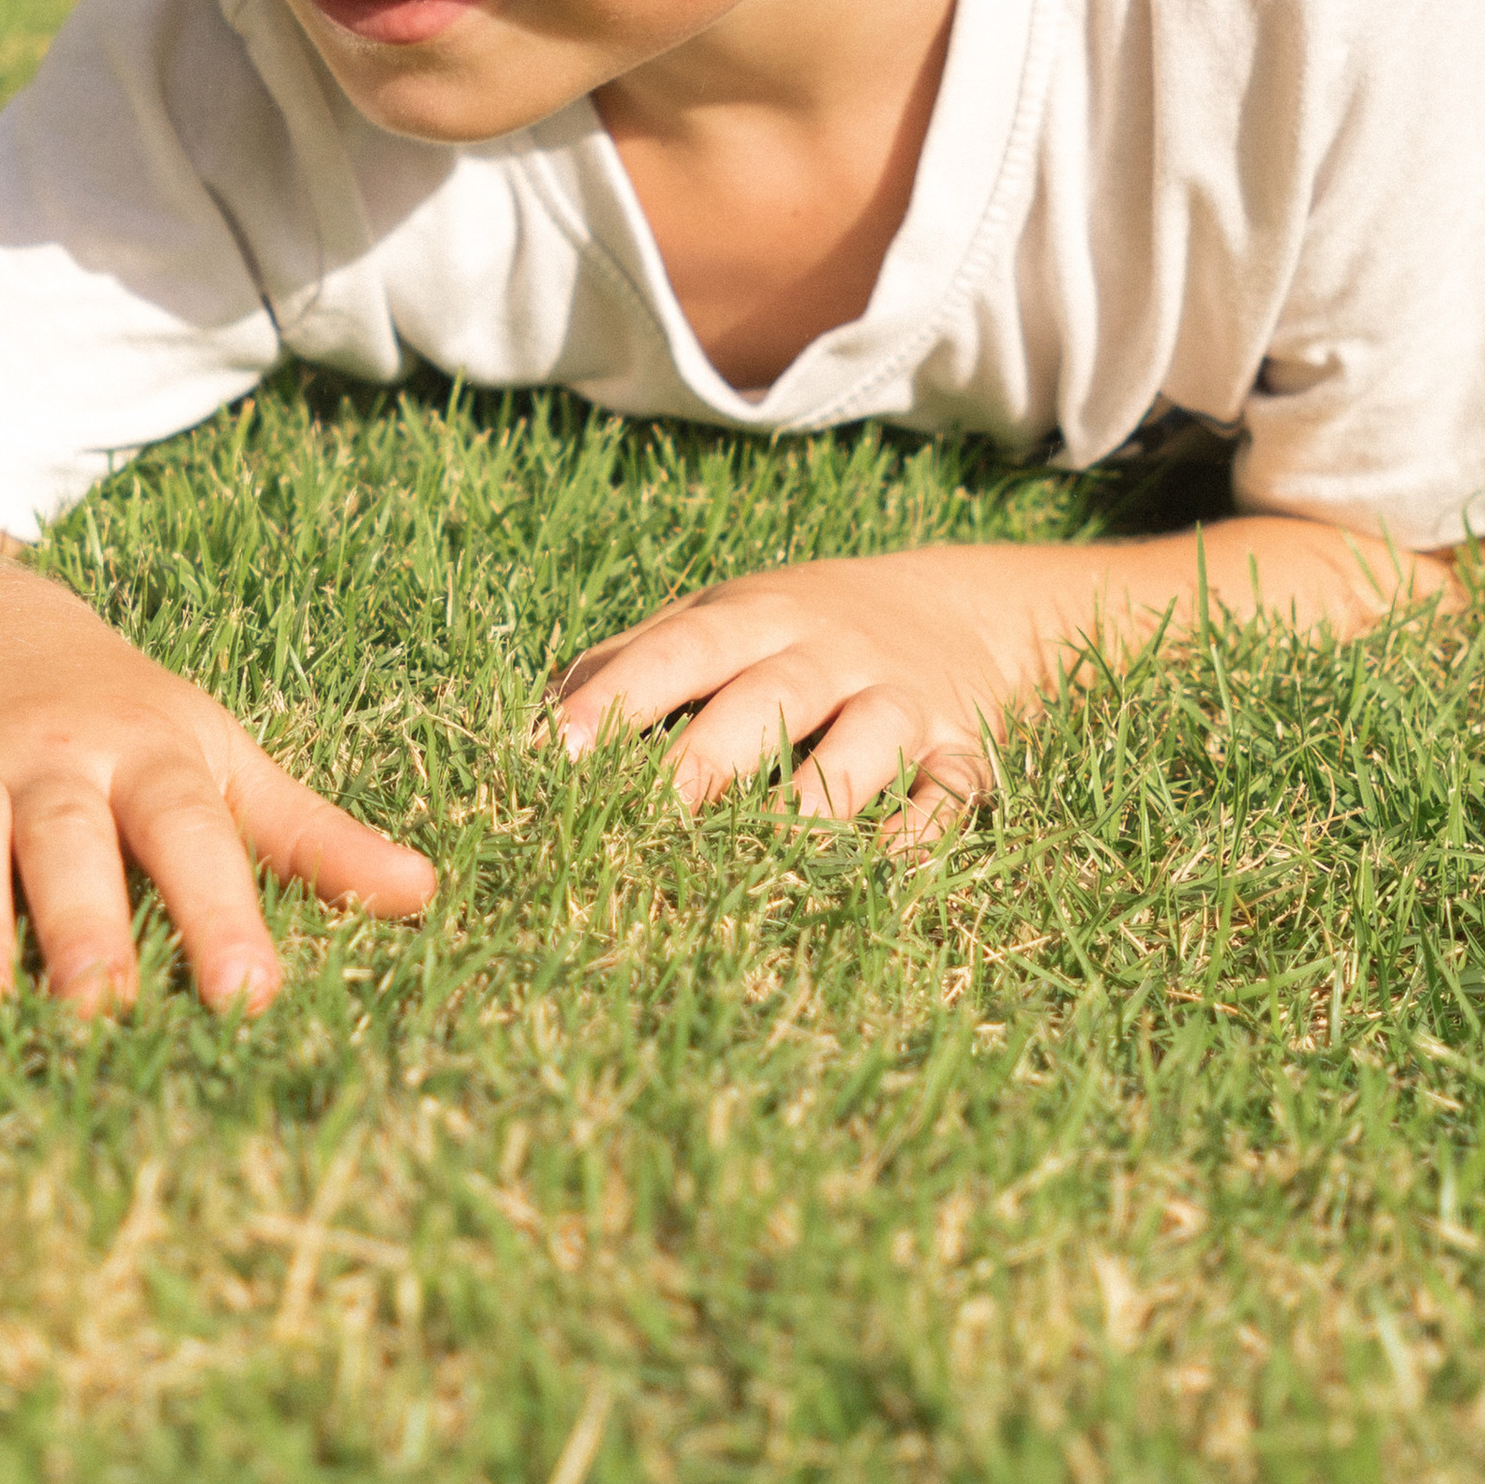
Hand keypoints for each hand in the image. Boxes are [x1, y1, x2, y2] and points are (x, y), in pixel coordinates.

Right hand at [0, 555, 434, 1014]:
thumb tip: (423, 897)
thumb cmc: (116, 712)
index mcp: (148, 756)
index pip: (193, 836)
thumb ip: (310, 836)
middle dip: (87, 923)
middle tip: (102, 1011)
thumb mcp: (214, 755)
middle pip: (71, 841)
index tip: (251, 996)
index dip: (222, 913)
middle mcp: (52, 759)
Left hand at [552, 546, 1063, 842]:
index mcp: (756, 618)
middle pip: (767, 699)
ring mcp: (903, 699)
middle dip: (706, 760)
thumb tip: (521, 726)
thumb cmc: (797, 630)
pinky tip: (880, 873)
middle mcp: (830, 653)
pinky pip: (947, 795)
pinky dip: (919, 836)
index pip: (679, 650)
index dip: (618, 695)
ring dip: (818, 797)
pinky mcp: (962, 751)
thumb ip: (631, 661)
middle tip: (644, 821)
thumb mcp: (720, 620)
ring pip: (865, 743)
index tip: (553, 749)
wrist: (958, 609)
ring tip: (766, 851)